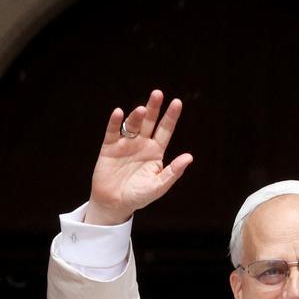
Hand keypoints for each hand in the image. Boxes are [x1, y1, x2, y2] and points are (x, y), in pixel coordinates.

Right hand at [86, 90, 192, 224]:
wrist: (114, 204)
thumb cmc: (138, 196)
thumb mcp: (158, 186)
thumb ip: (173, 172)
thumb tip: (189, 157)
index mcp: (155, 151)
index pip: (165, 130)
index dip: (171, 117)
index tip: (177, 102)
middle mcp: (141, 144)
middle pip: (149, 122)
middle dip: (154, 108)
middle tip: (158, 94)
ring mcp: (125, 144)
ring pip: (132, 125)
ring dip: (137, 116)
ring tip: (142, 110)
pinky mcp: (109, 147)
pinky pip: (112, 132)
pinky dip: (115, 122)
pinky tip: (118, 113)